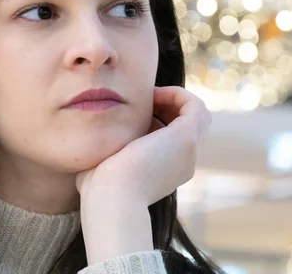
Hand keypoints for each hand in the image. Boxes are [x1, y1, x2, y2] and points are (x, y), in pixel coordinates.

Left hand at [76, 85, 211, 205]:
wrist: (112, 197)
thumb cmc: (100, 187)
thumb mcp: (107, 165)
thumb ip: (109, 152)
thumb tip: (94, 140)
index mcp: (167, 171)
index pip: (174, 137)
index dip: (158, 118)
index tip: (133, 112)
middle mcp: (184, 162)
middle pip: (190, 124)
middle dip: (169, 106)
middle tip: (144, 100)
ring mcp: (189, 151)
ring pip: (197, 114)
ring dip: (174, 98)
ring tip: (149, 95)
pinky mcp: (186, 138)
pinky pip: (195, 105)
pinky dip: (176, 93)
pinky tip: (152, 94)